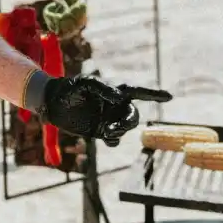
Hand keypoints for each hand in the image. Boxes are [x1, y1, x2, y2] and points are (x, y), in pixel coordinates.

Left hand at [39, 77, 171, 146]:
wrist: (52, 103)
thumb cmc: (69, 88)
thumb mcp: (84, 83)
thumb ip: (103, 88)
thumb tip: (120, 98)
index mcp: (115, 90)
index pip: (139, 92)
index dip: (154, 94)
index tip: (169, 97)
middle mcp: (115, 105)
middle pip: (133, 116)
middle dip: (128, 122)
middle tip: (114, 127)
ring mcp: (108, 118)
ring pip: (125, 128)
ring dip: (120, 131)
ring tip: (107, 131)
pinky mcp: (100, 131)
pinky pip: (114, 139)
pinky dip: (114, 139)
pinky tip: (106, 136)